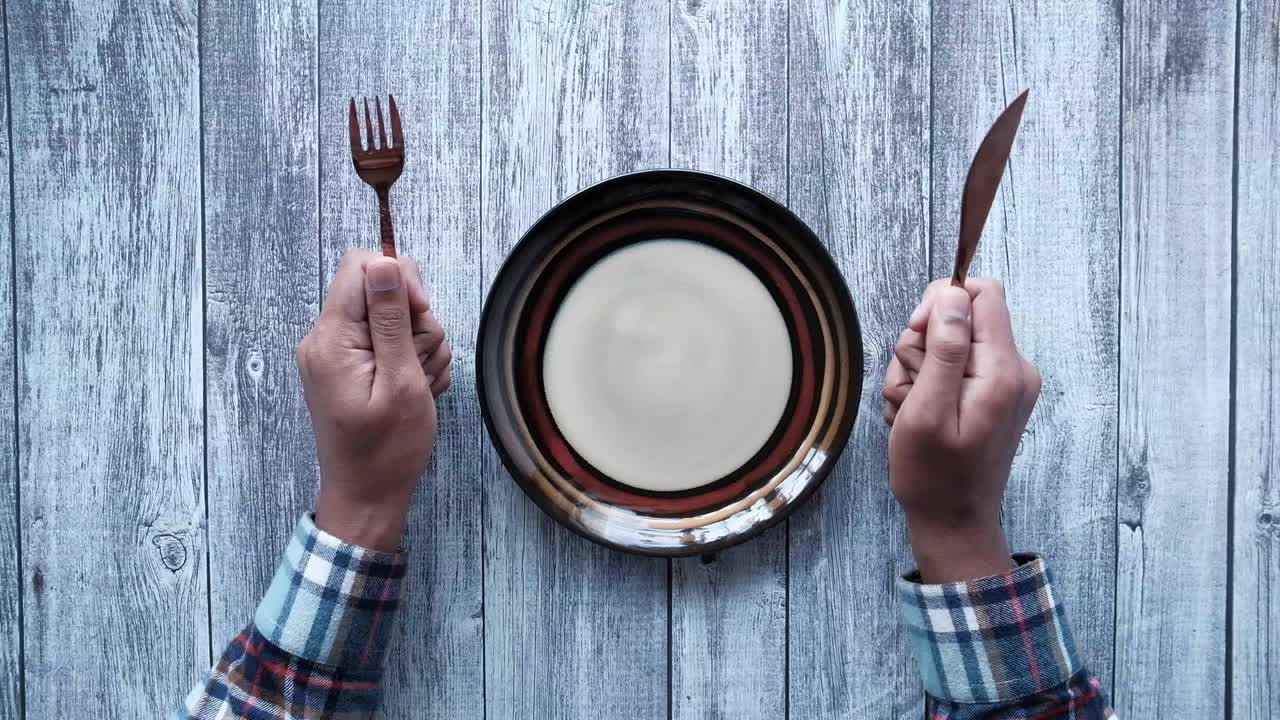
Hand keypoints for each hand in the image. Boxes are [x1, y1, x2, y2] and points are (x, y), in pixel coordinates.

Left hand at [296, 250, 452, 549]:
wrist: (368, 497)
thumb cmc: (387, 450)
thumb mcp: (400, 381)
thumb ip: (391, 318)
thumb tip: (384, 261)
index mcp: (331, 338)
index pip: (363, 266)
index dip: (400, 279)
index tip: (421, 315)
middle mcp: (327, 339)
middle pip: (383, 291)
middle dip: (416, 322)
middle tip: (420, 366)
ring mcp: (339, 354)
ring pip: (395, 318)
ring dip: (420, 347)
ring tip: (419, 387)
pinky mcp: (352, 368)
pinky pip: (390, 343)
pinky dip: (412, 363)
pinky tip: (415, 392)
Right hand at [881, 278, 1039, 581]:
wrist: (953, 522)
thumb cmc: (934, 475)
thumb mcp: (928, 409)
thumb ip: (944, 348)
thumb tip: (953, 294)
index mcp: (1003, 369)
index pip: (981, 293)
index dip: (940, 304)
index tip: (917, 337)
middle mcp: (1013, 369)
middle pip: (958, 318)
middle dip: (921, 346)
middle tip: (910, 390)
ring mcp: (1003, 382)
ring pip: (947, 343)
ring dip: (917, 370)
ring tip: (910, 410)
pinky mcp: (991, 394)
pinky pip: (953, 367)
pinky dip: (927, 386)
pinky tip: (918, 416)